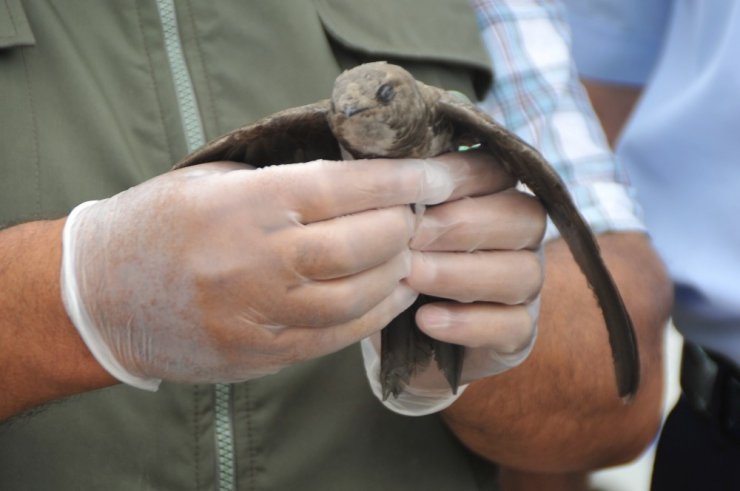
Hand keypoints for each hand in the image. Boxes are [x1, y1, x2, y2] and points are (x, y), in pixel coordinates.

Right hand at [60, 158, 467, 388]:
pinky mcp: (261, 353)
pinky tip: (390, 294)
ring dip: (397, 273)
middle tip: (418, 214)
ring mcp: (258, 316)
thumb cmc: (158, 223)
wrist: (101, 296)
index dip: (397, 181)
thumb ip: (285, 179)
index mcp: (244, 206)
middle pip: (360, 246)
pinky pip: (335, 337)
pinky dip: (373, 314)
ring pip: (357, 298)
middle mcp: (256, 263)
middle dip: (403, 227)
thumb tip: (359, 177)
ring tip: (411, 253)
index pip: (341, 188)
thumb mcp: (216, 180)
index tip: (433, 176)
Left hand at [362, 151, 545, 413]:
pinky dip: (467, 323)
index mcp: (496, 196)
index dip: (461, 178)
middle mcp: (522, 237)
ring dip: (460, 274)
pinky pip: (512, 325)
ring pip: (522, 273)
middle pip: (524, 218)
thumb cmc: (397, 261)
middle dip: (462, 226)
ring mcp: (527, 285)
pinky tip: (424, 319)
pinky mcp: (521, 332)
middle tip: (411, 237)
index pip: (499, 173)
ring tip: (411, 277)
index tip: (414, 190)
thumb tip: (390, 169)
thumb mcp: (396, 224)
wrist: (397, 332)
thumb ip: (403, 195)